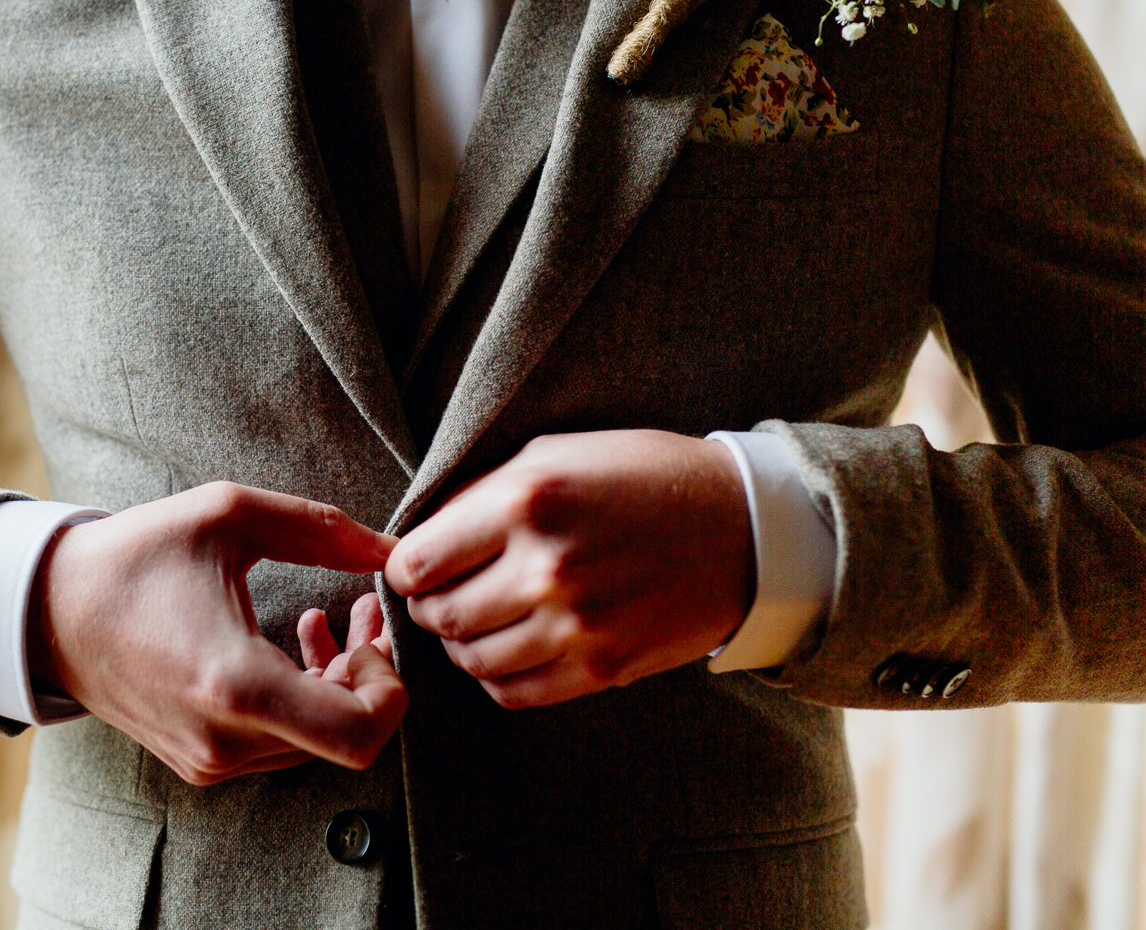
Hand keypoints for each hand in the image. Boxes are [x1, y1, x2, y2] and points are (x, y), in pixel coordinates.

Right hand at [32, 482, 407, 784]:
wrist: (47, 612)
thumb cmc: (133, 557)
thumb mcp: (227, 515)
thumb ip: (320, 530)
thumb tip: (393, 551)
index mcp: (235, 684)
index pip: (359, 734)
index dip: (391, 689)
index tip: (374, 631)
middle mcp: (225, 740)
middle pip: (348, 738)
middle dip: (372, 674)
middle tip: (366, 612)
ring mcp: (211, 761)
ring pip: (317, 741)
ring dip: (340, 682)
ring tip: (330, 616)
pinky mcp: (202, 762)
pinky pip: (281, 741)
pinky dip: (304, 696)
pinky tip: (296, 639)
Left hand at [384, 430, 753, 708]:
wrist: (742, 528)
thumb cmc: (643, 477)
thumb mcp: (555, 453)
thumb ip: (482, 496)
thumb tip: (418, 537)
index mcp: (528, 500)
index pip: (418, 562)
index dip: (403, 571)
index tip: (412, 570)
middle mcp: (546, 567)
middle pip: (441, 616)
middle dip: (428, 610)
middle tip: (440, 597)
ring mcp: (577, 624)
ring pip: (472, 661)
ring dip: (461, 646)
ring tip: (477, 622)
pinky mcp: (603, 666)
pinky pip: (515, 693)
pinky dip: (496, 677)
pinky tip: (510, 649)